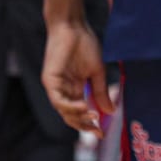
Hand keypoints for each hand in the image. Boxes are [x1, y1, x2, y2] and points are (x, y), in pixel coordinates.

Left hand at [42, 20, 113, 136]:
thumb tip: (110, 111)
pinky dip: (69, 106)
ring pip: (64, 111)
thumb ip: (101, 92)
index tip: (102, 133)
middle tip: (97, 130)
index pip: (80, 112)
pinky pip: (57, 100)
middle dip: (84, 125)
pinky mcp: (49, 80)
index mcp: (75, 88)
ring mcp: (56, 86)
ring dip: (78, 117)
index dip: (90, 124)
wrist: (74, 26)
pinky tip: (83, 106)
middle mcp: (64, 90)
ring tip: (93, 116)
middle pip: (71, 116)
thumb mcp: (97, 72)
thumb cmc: (85, 44)